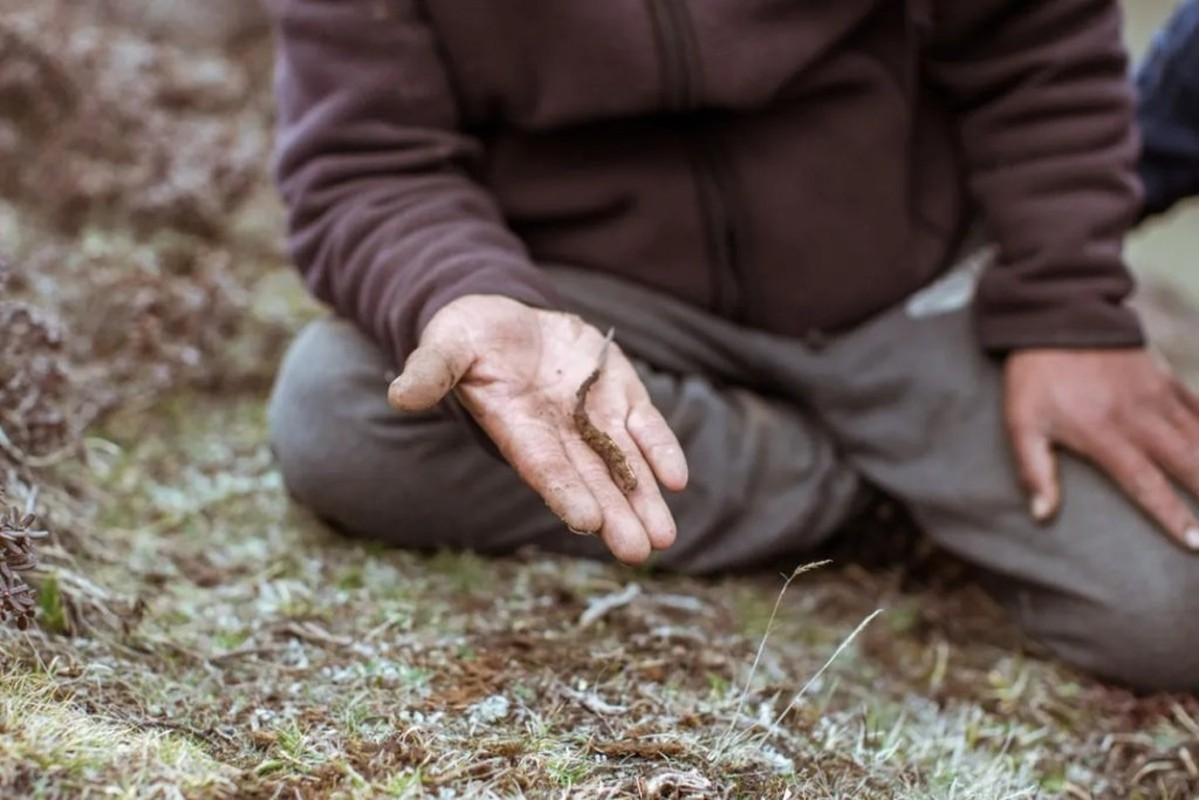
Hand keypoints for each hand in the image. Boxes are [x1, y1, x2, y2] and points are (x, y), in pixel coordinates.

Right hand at [386, 295, 688, 564]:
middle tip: (639, 551)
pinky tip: (677, 478)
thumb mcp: (446, 346)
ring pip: (624, 463)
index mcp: (517, 427)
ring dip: (644, 498)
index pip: (544, 466)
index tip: (587, 521)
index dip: (565, 491)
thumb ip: (431, 371)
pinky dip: (660, 449)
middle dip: (615, 515)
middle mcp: (558, 432)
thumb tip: (400, 395)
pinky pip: (644, 425)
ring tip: (663, 537)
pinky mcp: (618, 391)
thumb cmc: (467, 339)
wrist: (506, 321)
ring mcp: (592, 414)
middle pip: (590, 479)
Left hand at [1005, 348, 1198, 549]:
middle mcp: (1139, 418)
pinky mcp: (1164, 379)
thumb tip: (1042, 516)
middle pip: (1187, 463)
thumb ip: (1034, 470)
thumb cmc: (1035, 376)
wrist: (1057, 315)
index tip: (1195, 543)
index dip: (1172, 515)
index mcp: (1105, 434)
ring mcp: (1157, 396)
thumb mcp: (1021, 423)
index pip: (1145, 484)